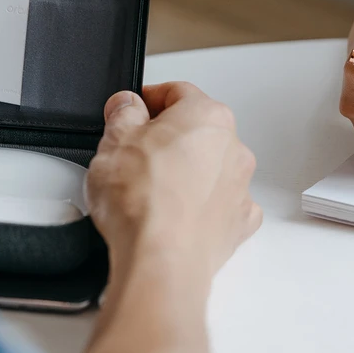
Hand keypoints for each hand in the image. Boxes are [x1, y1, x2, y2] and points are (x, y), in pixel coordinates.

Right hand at [86, 82, 261, 277]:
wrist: (160, 260)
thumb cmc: (142, 202)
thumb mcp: (114, 139)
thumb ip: (123, 112)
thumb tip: (127, 105)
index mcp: (207, 116)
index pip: (176, 92)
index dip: (148, 99)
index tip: (130, 112)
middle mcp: (232, 147)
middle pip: (195, 130)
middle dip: (166, 138)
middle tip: (133, 154)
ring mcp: (239, 187)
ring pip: (208, 167)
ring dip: (184, 172)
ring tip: (149, 191)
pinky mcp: (237, 223)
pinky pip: (218, 204)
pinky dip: (199, 206)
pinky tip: (172, 214)